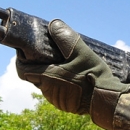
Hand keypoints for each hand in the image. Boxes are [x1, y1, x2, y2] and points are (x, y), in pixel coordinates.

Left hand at [15, 20, 129, 122]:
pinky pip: (55, 91)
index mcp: (47, 78)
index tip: (27, 50)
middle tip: (48, 53)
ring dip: (48, 74)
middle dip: (38, 64)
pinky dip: (58, 83)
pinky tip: (70, 76)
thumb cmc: (94, 75)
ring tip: (61, 63)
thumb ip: (66, 38)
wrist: (108, 99)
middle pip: (33, 75)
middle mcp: (48, 91)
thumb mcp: (81, 52)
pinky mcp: (64, 105)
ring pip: (44, 84)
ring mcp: (56, 100)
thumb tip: (53, 24)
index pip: (22, 69)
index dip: (22, 59)